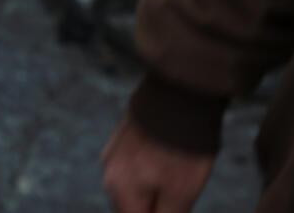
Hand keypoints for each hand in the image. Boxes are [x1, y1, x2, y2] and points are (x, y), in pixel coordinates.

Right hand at [101, 112, 215, 212]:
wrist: (180, 92)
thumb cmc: (183, 147)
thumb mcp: (182, 193)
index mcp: (120, 190)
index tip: (178, 204)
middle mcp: (109, 172)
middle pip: (132, 208)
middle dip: (154, 208)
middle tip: (182, 198)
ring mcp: (114, 151)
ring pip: (132, 187)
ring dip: (153, 192)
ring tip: (181, 178)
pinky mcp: (122, 136)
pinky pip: (133, 166)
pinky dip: (150, 173)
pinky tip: (171, 162)